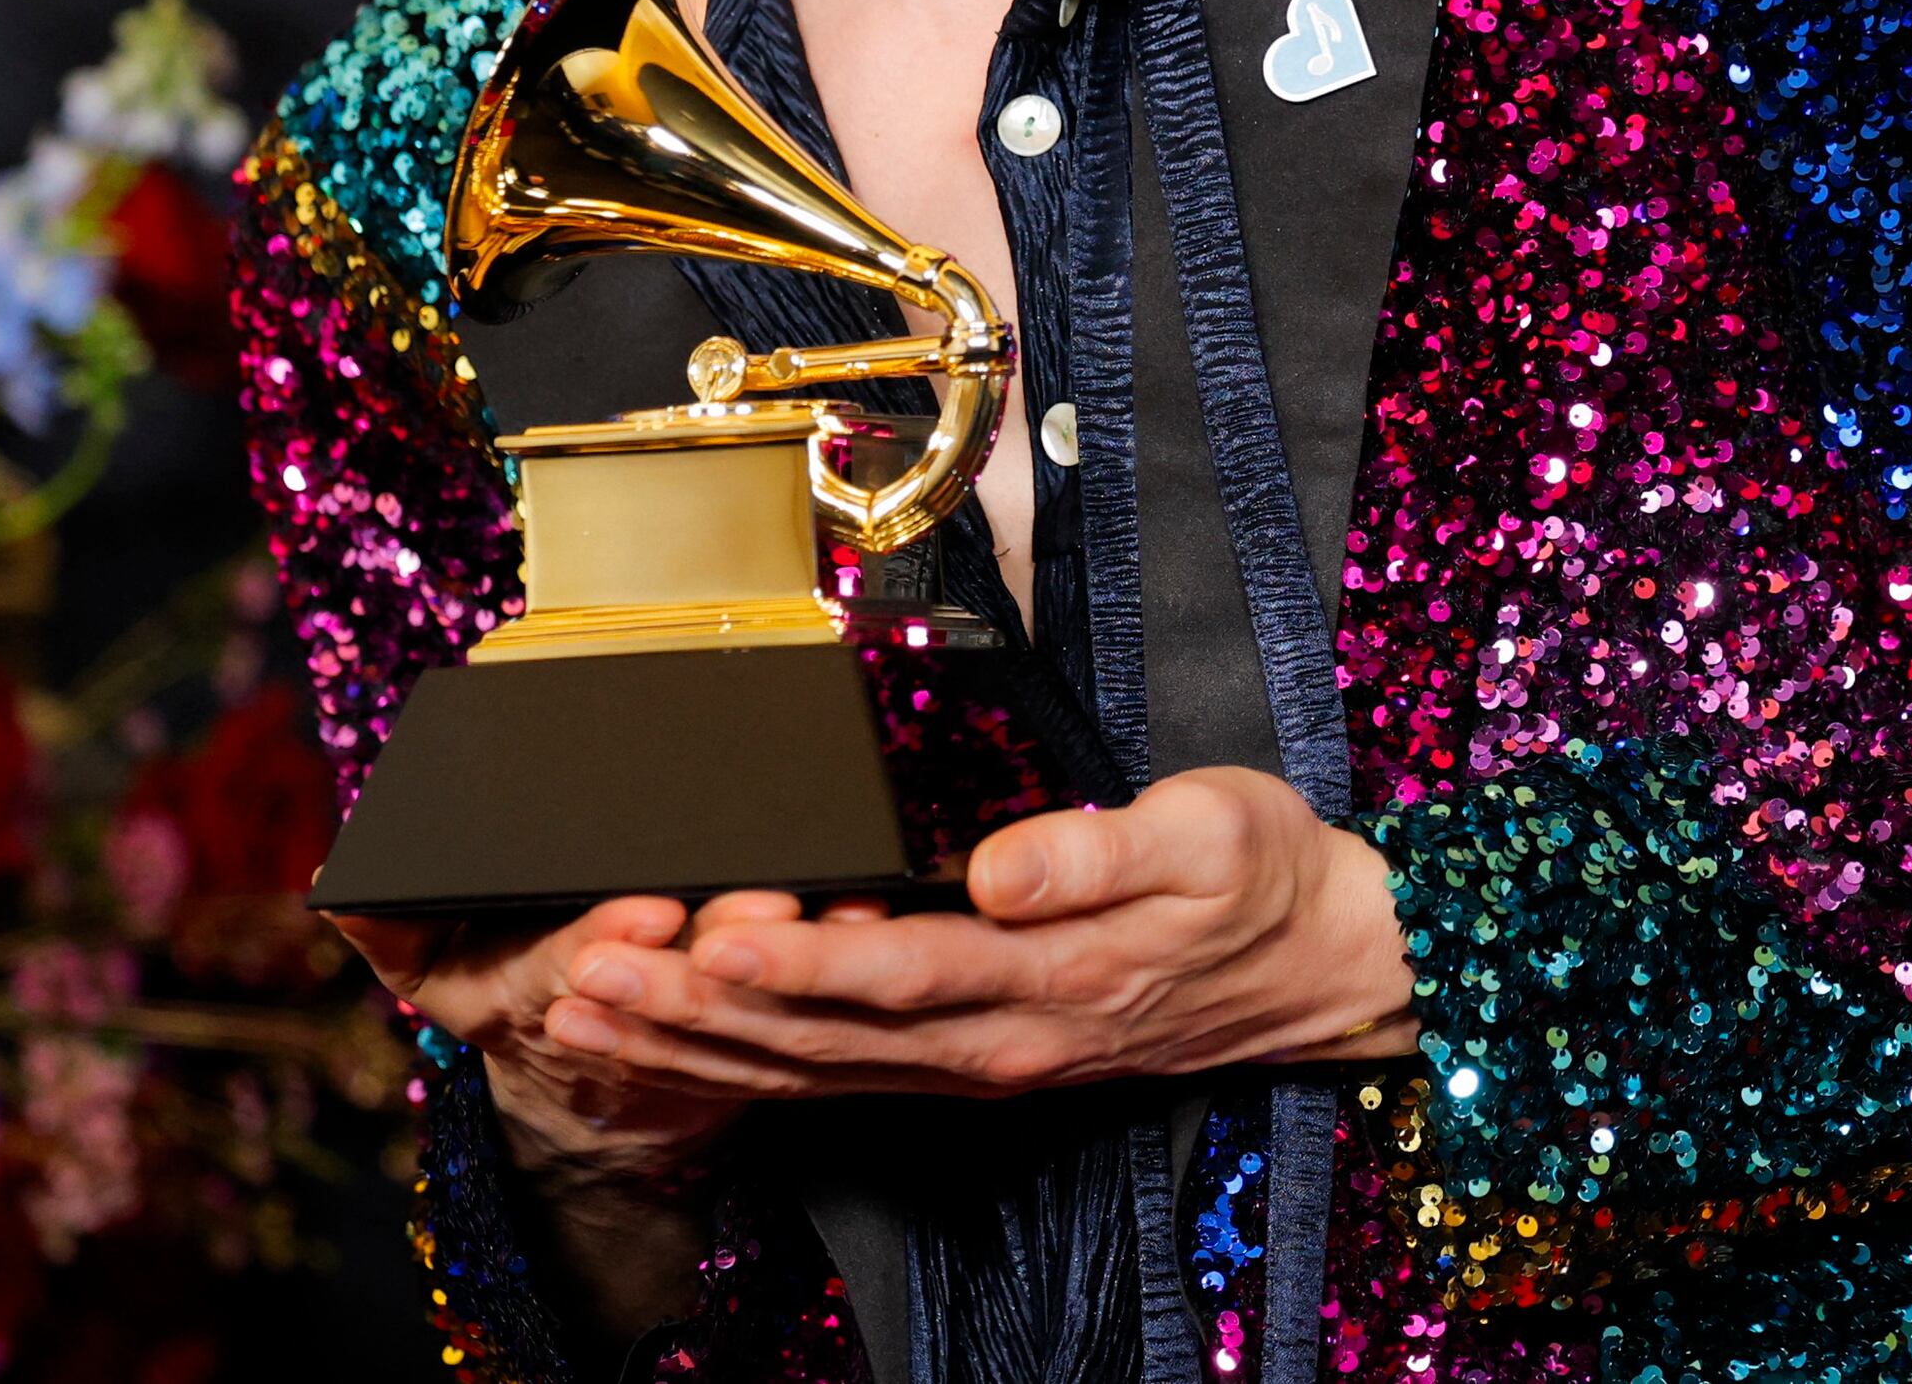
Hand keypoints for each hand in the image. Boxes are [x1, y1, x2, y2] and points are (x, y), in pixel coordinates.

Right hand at [335, 893, 811, 1336]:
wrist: (592, 1103)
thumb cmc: (514, 1002)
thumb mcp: (435, 971)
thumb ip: (389, 927)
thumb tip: (332, 887)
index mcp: (536, 993)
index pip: (567, 969)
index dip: (605, 944)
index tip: (645, 911)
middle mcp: (618, 1016)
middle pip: (671, 982)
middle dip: (716, 941)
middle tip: (765, 901)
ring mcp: (686, 1027)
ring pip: (739, 992)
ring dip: (787, 954)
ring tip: (831, 904)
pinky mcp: (748, 1029)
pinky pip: (792, 999)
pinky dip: (830, 963)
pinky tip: (866, 913)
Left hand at [535, 768, 1416, 1101]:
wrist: (1324, 963)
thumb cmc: (1262, 879)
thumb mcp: (1208, 834)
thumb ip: (1096, 852)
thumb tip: (994, 867)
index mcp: (1046, 979)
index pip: (891, 973)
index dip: (788, 963)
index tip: (698, 939)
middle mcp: (997, 1040)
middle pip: (819, 1037)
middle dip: (694, 1015)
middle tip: (587, 984)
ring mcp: (981, 1062)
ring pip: (811, 1072)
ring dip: (694, 1051)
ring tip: (590, 1020)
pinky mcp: (974, 1059)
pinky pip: (838, 1077)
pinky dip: (746, 1067)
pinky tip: (678, 1050)